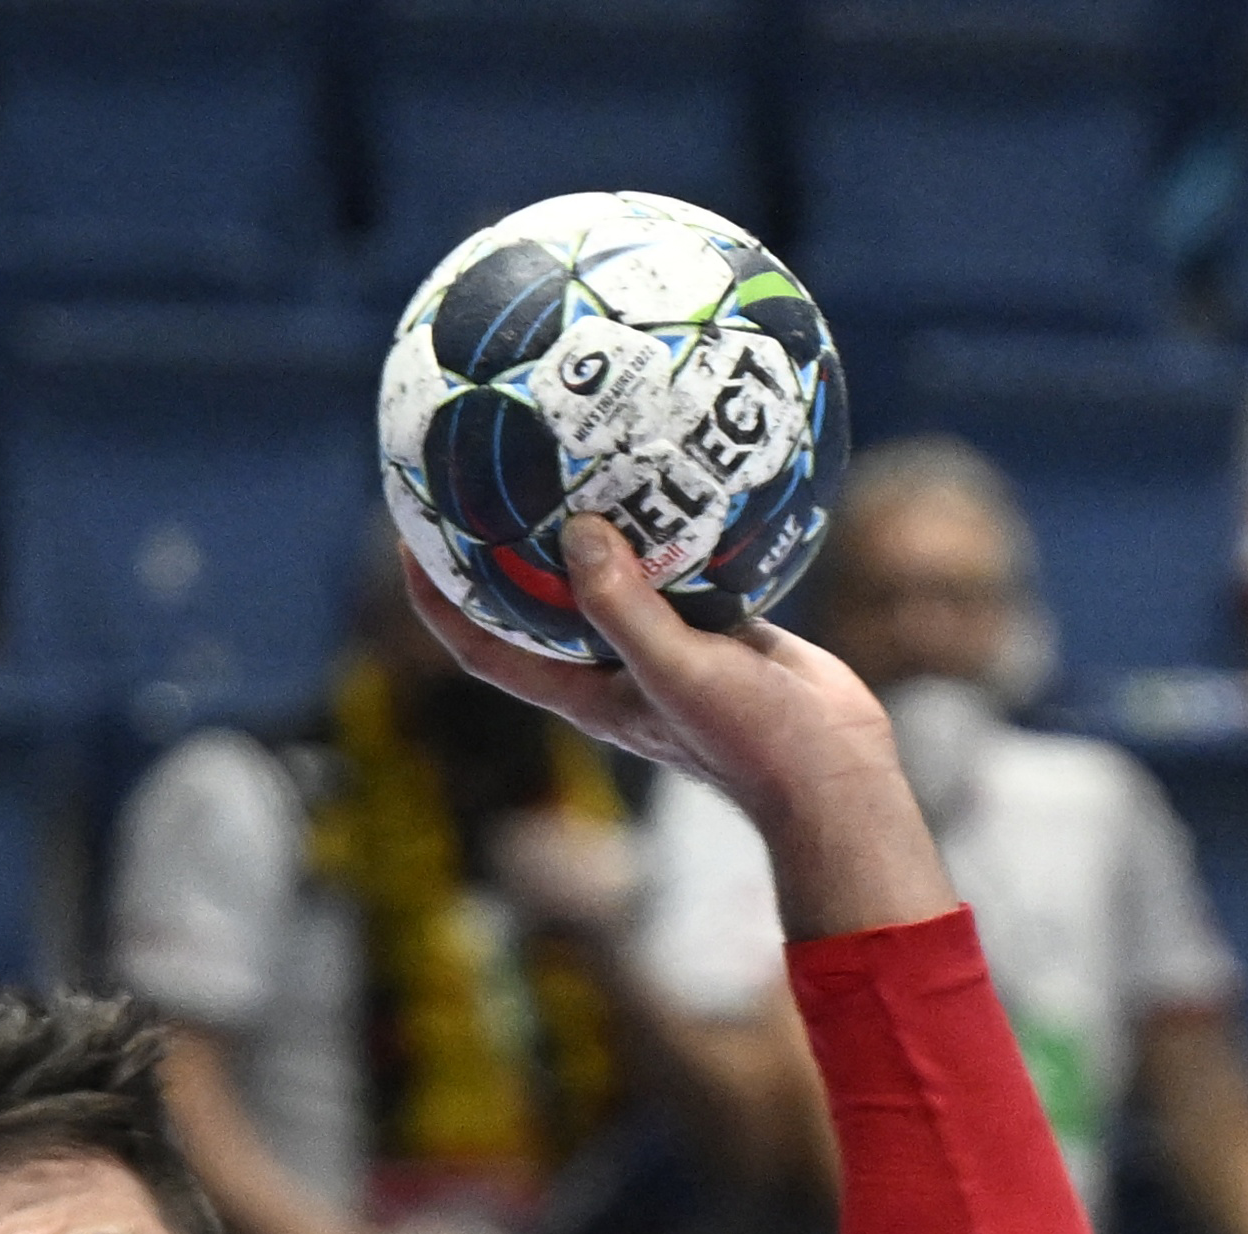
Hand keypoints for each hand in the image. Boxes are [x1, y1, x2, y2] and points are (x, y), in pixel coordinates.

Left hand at [401, 516, 948, 938]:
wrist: (836, 771)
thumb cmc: (753, 743)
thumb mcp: (679, 673)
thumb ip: (625, 610)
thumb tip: (578, 531)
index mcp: (581, 690)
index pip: (482, 645)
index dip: (437, 597)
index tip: (411, 535)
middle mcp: (610, 665)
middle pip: (531, 599)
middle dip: (502, 541)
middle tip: (482, 466)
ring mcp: (662, 642)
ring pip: (605, 573)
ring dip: (586, 519)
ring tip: (570, 448)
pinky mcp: (713, 622)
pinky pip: (674, 561)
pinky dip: (664, 521)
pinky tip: (671, 466)